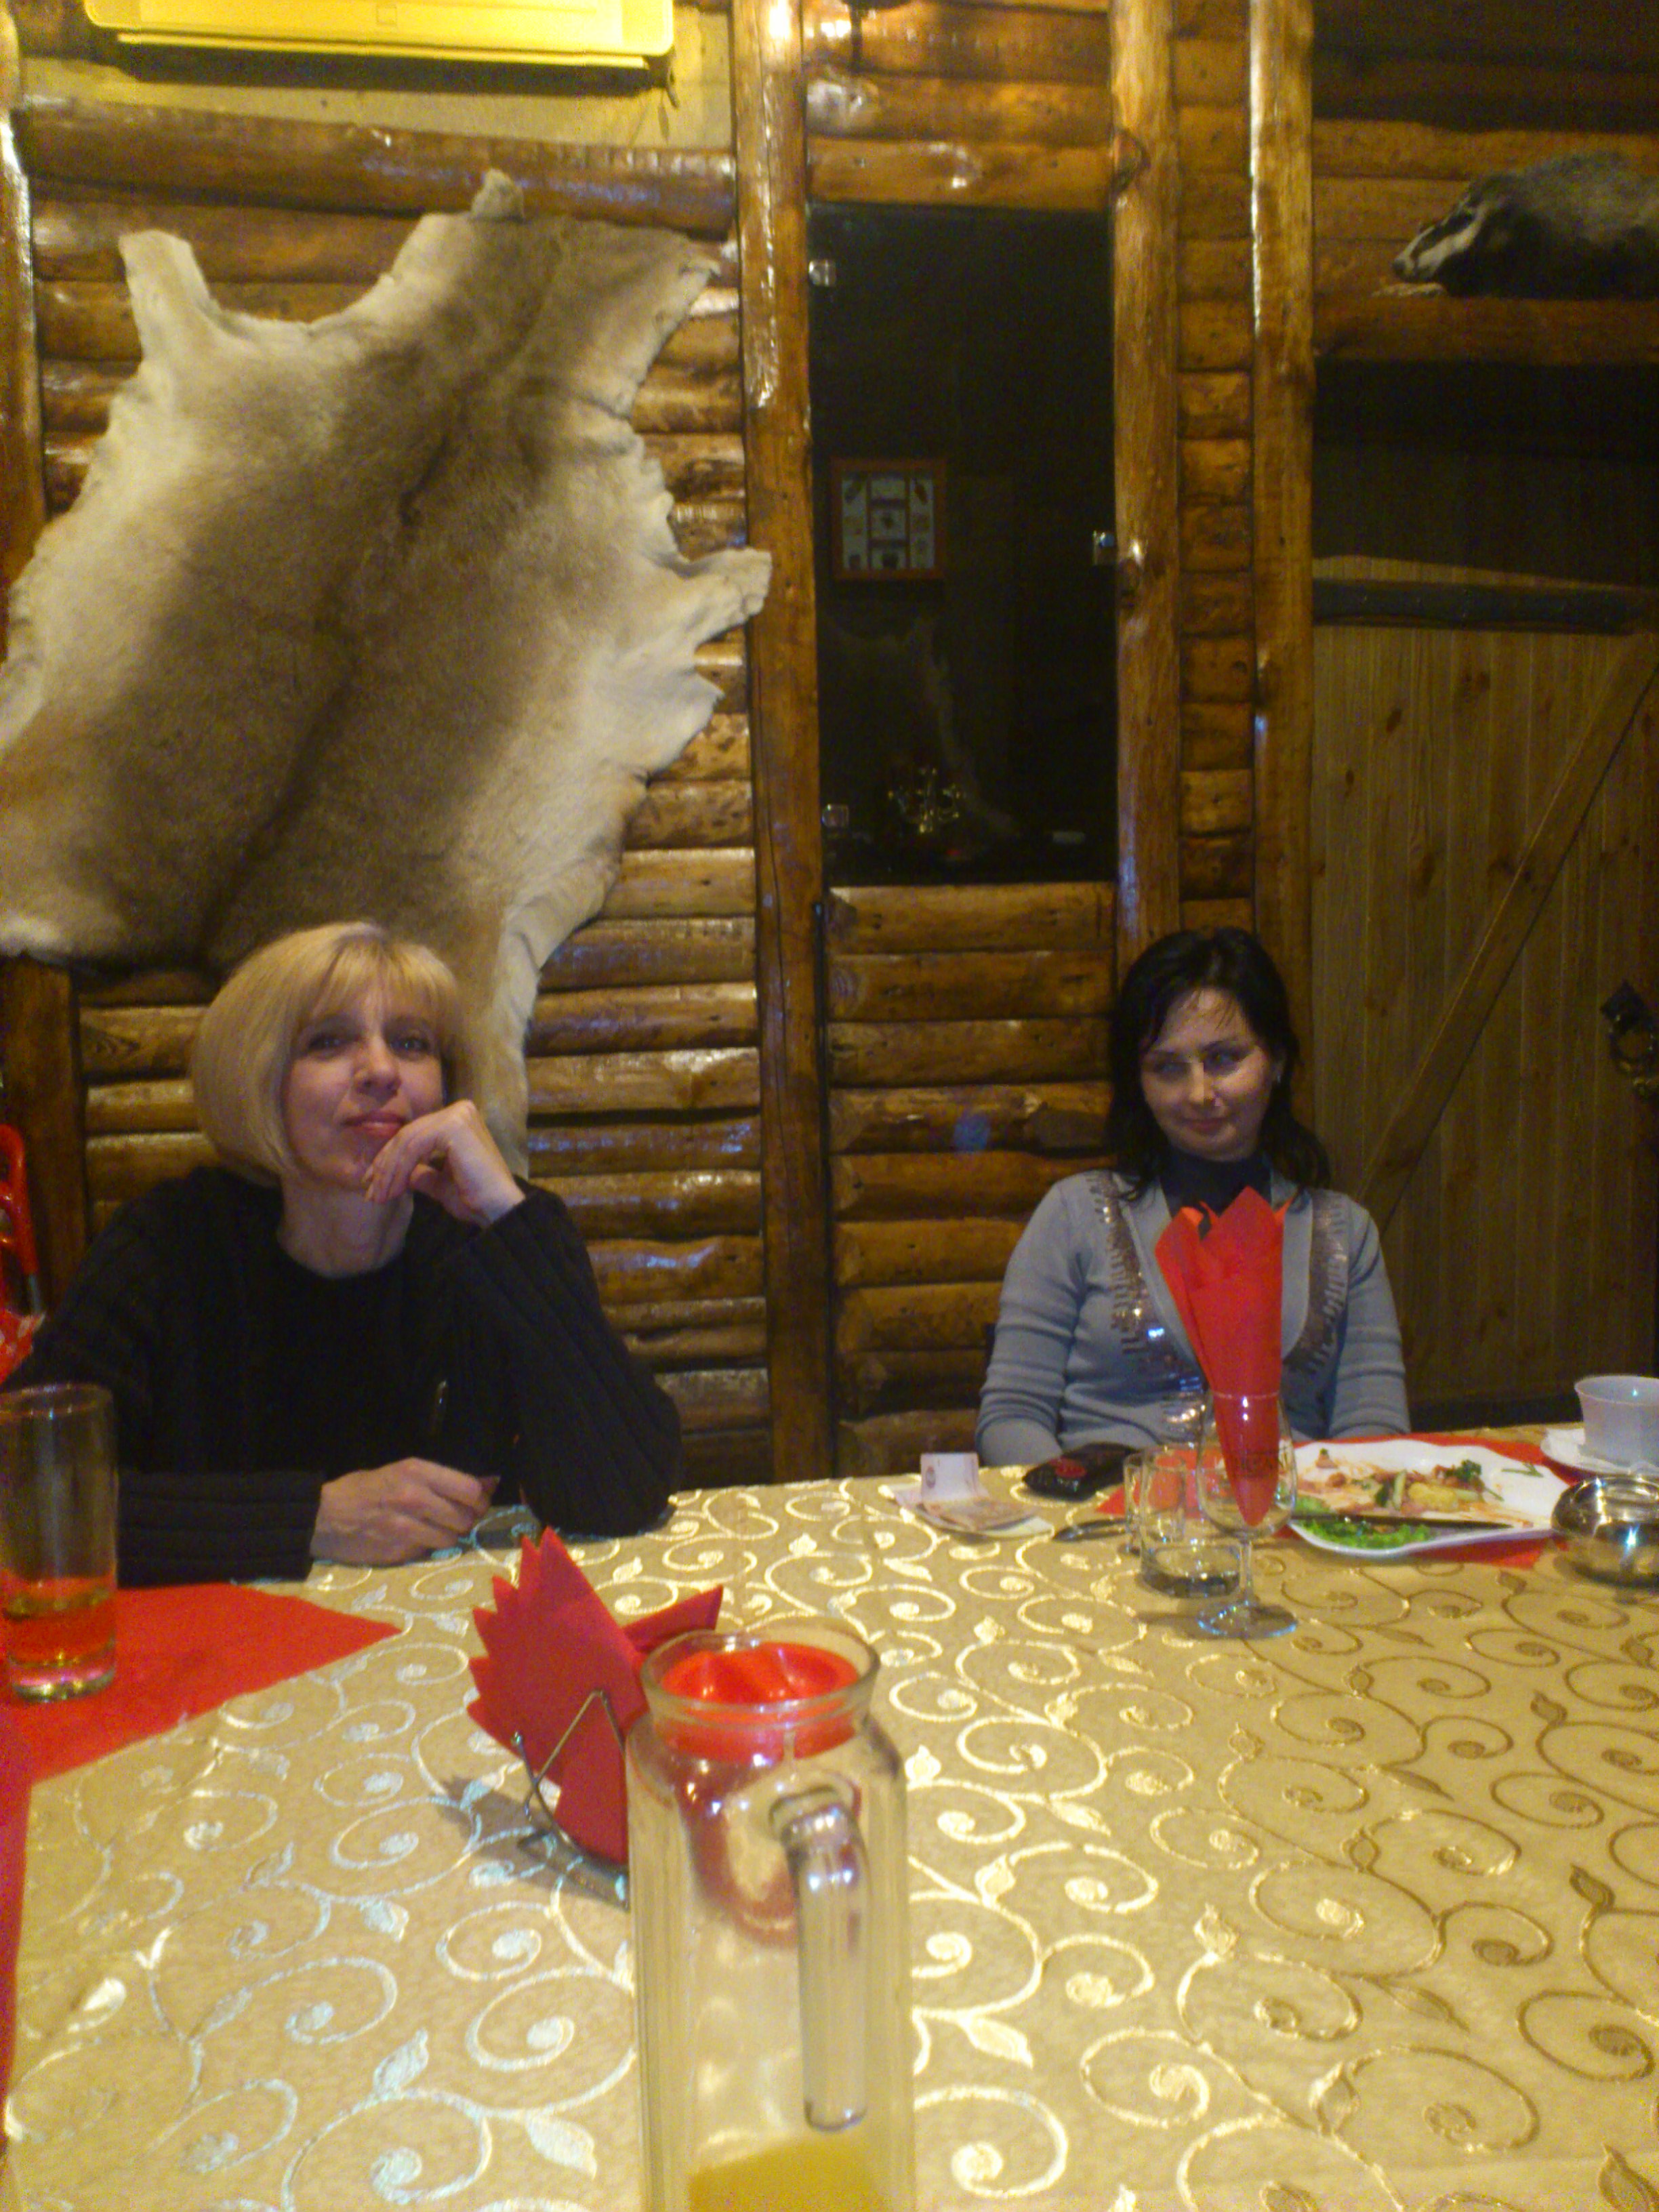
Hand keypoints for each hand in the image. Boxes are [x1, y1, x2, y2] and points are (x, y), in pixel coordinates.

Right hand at [311, 1459, 498, 1564]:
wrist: (322, 1517)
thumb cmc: (363, 1489)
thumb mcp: (401, 1472)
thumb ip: (445, 1480)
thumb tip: (490, 1482)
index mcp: (416, 1472)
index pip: (469, 1490)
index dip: (479, 1499)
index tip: (476, 1502)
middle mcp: (414, 1498)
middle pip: (465, 1517)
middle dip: (467, 1520)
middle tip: (456, 1518)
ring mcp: (406, 1528)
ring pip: (451, 1539)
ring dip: (449, 1536)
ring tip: (434, 1529)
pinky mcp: (399, 1552)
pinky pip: (430, 1552)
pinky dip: (428, 1548)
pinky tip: (414, 1539)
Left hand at [361, 1100, 523, 1225]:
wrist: (497, 1209)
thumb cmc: (474, 1198)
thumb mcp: (439, 1182)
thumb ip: (420, 1172)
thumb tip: (398, 1173)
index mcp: (458, 1119)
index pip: (413, 1134)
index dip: (389, 1160)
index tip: (373, 1185)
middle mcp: (459, 1110)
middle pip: (407, 1135)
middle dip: (385, 1166)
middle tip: (371, 1193)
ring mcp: (457, 1115)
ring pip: (407, 1141)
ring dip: (389, 1172)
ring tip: (380, 1197)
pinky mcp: (454, 1126)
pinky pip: (415, 1146)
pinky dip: (400, 1169)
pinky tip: (395, 1190)